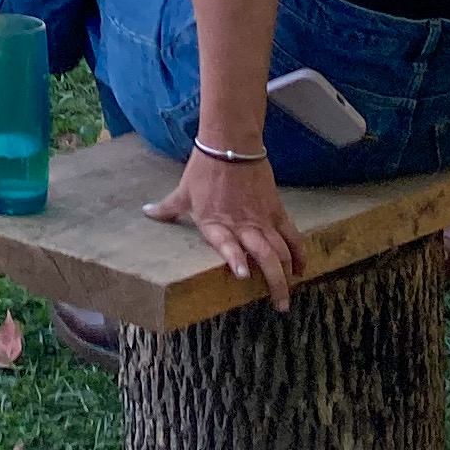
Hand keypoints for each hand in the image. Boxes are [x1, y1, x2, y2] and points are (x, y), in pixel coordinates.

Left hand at [144, 148, 305, 310]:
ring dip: (288, 272)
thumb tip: (147, 212)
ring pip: (281, 250)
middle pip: (264, 256)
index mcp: (215, 222)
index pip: (226, 243)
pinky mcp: (276, 211)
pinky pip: (292, 235)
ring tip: (289, 292)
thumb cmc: (205, 168)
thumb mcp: (183, 191)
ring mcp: (262, 219)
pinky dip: (299, 252)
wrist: (231, 144)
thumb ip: (168, 208)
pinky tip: (302, 268)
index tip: (242, 275)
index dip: (235, 259)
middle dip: (275, 282)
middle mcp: (241, 225)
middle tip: (279, 305)